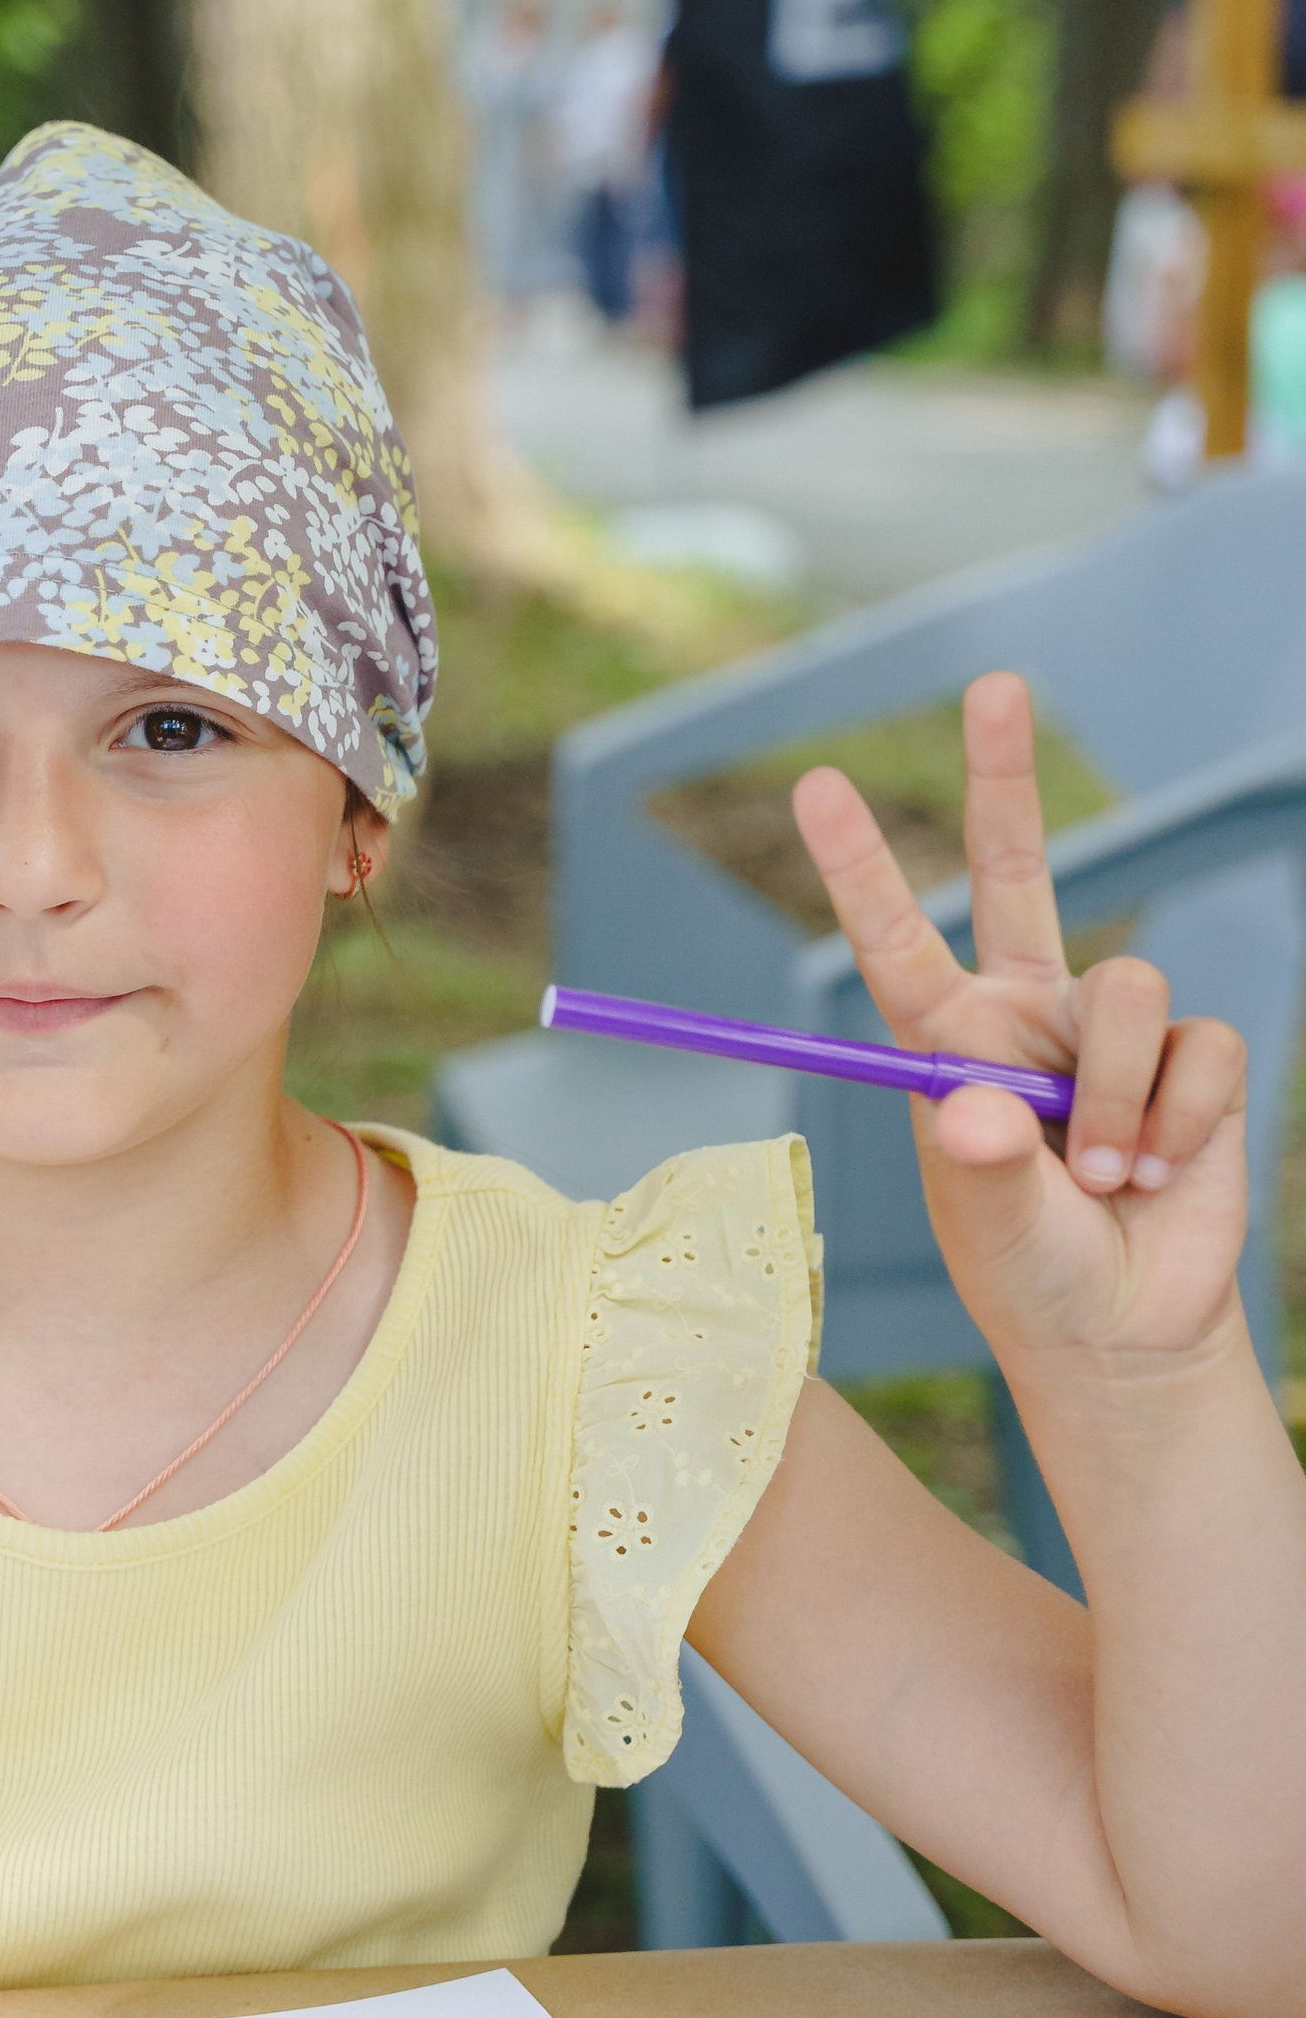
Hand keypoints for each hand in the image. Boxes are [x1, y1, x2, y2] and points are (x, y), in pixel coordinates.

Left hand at [793, 672, 1247, 1376]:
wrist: (1126, 1332)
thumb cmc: (1031, 1275)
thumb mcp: (990, 1230)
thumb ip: (982, 1167)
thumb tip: (984, 1103)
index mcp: (949, 1044)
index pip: (896, 939)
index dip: (861, 863)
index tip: (818, 787)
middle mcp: (1025, 1017)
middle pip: (1017, 870)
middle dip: (1006, 778)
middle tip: (993, 686)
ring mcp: (1108, 1032)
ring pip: (1127, 987)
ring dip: (1117, 1092)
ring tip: (1105, 1174)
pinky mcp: (1190, 1058)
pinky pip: (1200, 1044)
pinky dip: (1181, 1115)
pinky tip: (1160, 1172)